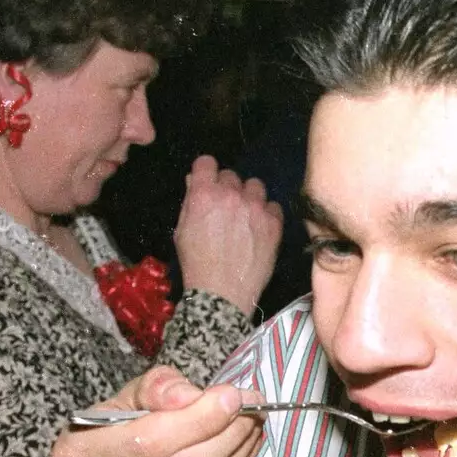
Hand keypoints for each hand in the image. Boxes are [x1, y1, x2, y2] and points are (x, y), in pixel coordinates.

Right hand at [52, 366, 264, 456]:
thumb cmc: (128, 439)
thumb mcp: (131, 401)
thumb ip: (157, 388)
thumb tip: (189, 397)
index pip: (149, 441)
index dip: (198, 418)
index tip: (231, 396)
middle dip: (227, 432)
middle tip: (252, 407)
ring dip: (239, 450)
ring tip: (251, 423)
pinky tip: (244, 451)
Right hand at [174, 155, 282, 316]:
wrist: (222, 294)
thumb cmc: (196, 264)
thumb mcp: (182, 231)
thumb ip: (190, 202)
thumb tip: (195, 182)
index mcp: (204, 194)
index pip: (206, 162)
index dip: (206, 173)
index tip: (208, 183)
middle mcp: (231, 195)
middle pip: (231, 175)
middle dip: (227, 189)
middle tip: (226, 210)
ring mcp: (256, 208)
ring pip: (255, 187)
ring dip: (249, 198)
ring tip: (245, 218)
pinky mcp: (274, 223)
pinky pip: (274, 206)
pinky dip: (267, 215)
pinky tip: (259, 229)